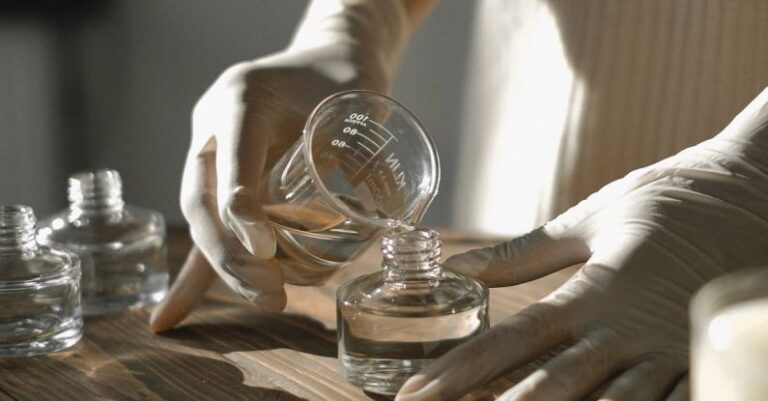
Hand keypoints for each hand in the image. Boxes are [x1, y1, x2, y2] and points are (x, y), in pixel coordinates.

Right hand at [148, 29, 405, 333]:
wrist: (325, 61)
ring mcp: (210, 152)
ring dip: (227, 268)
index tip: (266, 249)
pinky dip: (196, 273)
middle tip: (272, 292)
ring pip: (202, 219)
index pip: (232, 158)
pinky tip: (172, 317)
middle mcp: (213, 125)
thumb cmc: (345, 76)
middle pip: (203, 199)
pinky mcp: (219, 179)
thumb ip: (361, 147)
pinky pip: (207, 228)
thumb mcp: (357, 100)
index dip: (241, 206)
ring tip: (267, 299)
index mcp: (241, 97)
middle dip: (232, 254)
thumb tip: (381, 217)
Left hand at [396, 87, 767, 400]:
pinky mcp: (699, 362)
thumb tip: (461, 264)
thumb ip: (526, 251)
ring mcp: (665, 354)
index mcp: (591, 292)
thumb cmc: (669, 199)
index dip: (460, 370)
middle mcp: (623, 331)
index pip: (512, 341)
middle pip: (547, 388)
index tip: (418, 392)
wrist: (755, 193)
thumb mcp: (592, 217)